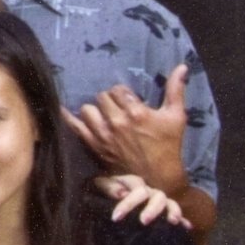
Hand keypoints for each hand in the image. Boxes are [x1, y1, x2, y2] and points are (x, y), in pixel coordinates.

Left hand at [65, 69, 188, 190]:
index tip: (128, 100)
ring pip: (87, 109)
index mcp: (136, 112)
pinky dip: (68, 117)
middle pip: (101, 97)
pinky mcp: (95, 146)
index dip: (122, 94)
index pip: (117, 90)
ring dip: (95, 110)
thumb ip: (176, 90)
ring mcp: (103, 135)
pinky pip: (75, 127)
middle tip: (118, 108)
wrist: (158, 177)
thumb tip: (182, 66)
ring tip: (104, 116)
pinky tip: (62, 109)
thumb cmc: (168, 145)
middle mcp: (117, 122)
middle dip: (109, 100)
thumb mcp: (176, 116)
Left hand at [98, 173, 187, 228]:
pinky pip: (176, 215)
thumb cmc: (104, 190)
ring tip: (172, 222)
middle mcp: (150, 192)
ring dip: (172, 211)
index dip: (127, 204)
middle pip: (157, 197)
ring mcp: (158, 202)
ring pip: (170, 203)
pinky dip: (182, 220)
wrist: (108, 197)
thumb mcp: (102, 186)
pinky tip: (187, 227)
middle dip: (152, 209)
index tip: (116, 218)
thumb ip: (108, 187)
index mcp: (135, 184)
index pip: (136, 190)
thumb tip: (121, 193)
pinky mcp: (163, 213)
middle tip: (144, 221)